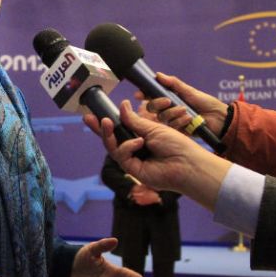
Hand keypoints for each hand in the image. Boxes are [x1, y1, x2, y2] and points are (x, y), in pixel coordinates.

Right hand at [84, 100, 231, 209]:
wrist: (187, 163)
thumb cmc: (176, 144)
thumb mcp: (153, 127)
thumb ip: (134, 120)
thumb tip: (122, 106)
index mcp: (142, 136)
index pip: (121, 128)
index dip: (108, 121)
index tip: (96, 112)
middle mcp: (136, 148)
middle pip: (113, 139)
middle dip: (100, 129)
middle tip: (88, 118)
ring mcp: (134, 160)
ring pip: (113, 147)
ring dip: (108, 135)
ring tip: (107, 122)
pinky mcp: (133, 170)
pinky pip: (121, 156)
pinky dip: (127, 147)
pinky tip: (138, 142)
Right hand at [134, 72, 228, 134]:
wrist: (219, 119)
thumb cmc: (206, 103)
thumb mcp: (190, 91)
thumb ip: (174, 84)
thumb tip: (158, 75)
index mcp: (169, 97)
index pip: (151, 95)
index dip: (144, 94)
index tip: (140, 94)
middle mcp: (168, 109)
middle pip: (151, 107)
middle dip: (157, 103)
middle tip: (168, 101)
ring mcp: (172, 120)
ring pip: (161, 117)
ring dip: (172, 112)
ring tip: (185, 110)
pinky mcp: (177, 130)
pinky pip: (171, 126)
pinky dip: (179, 121)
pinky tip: (189, 119)